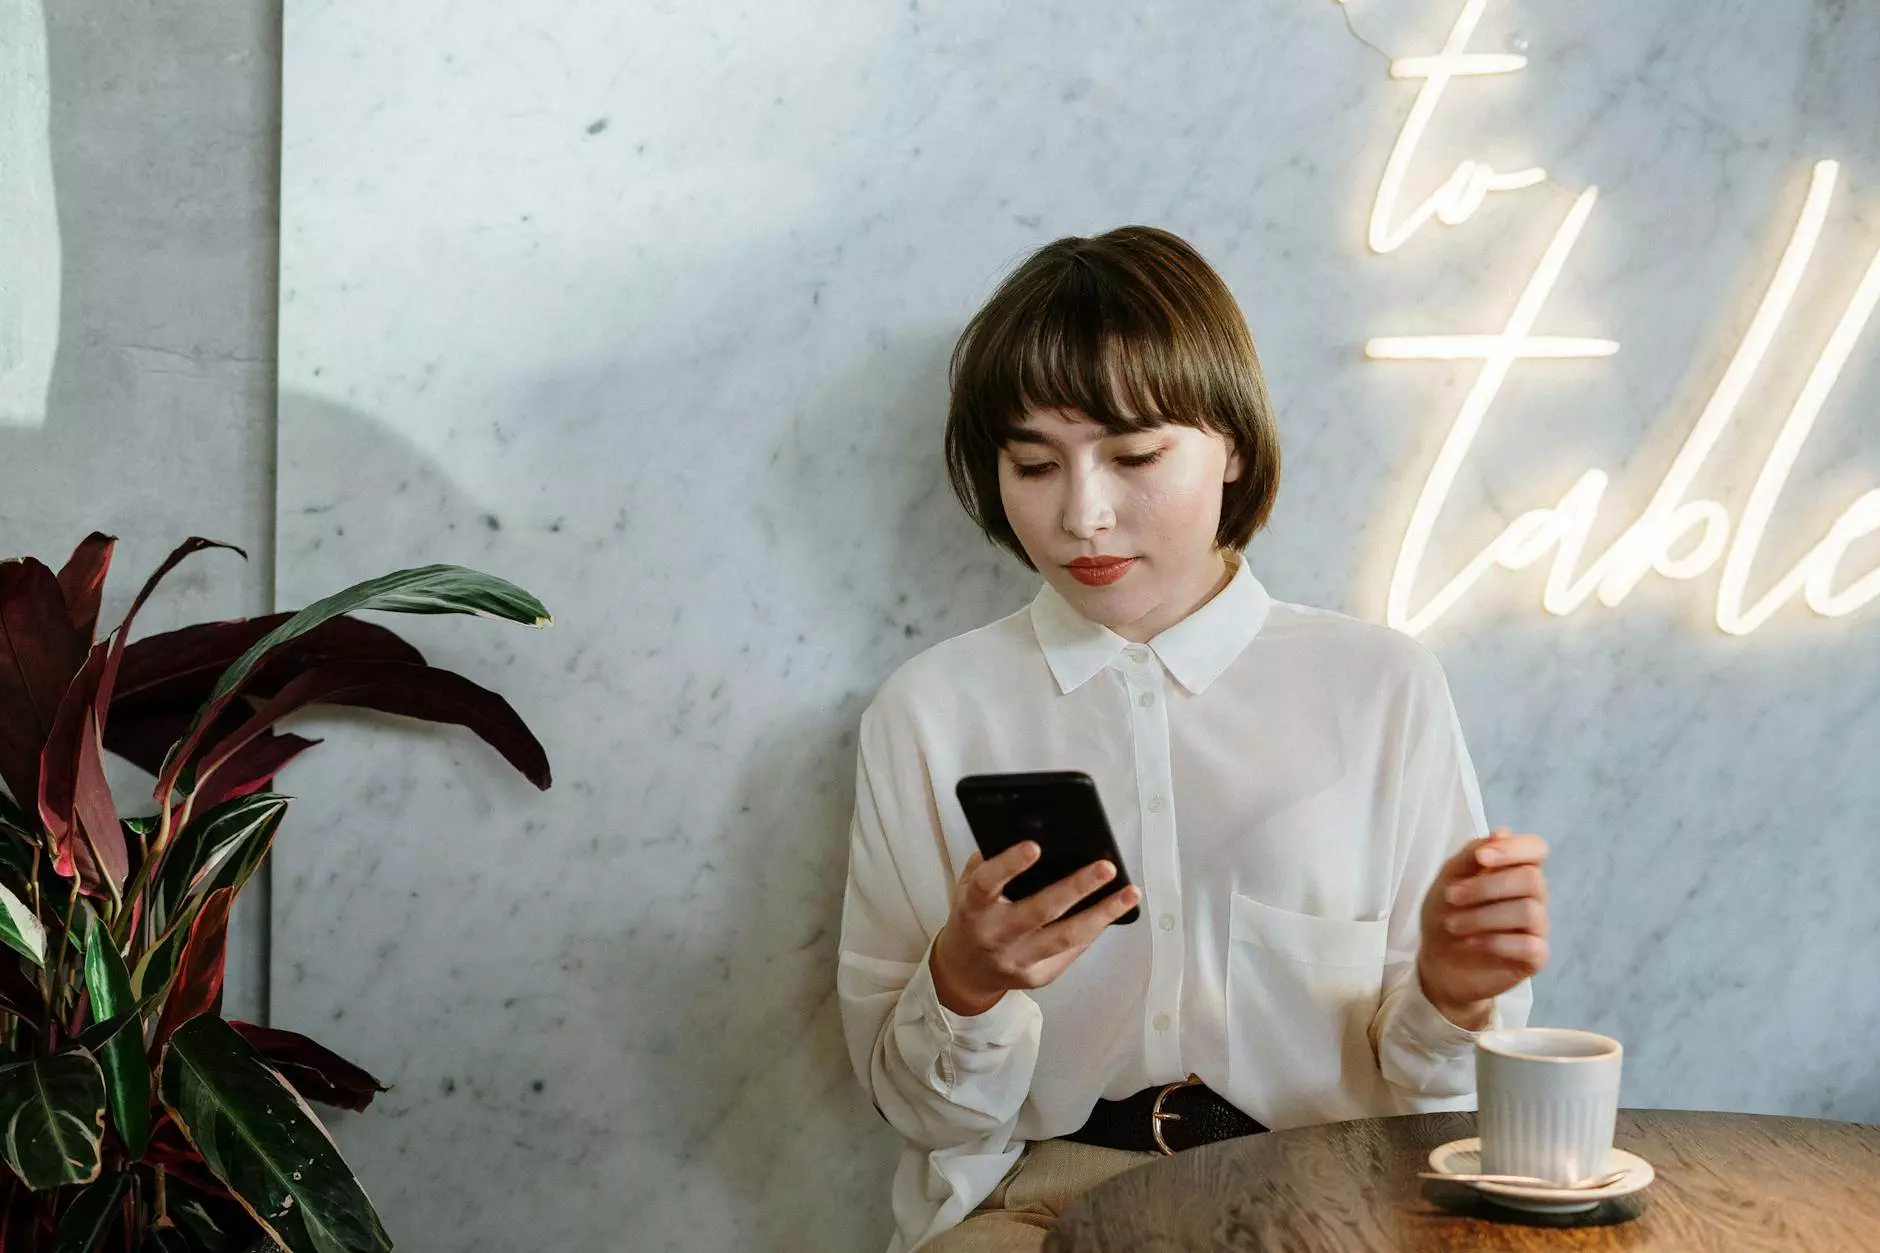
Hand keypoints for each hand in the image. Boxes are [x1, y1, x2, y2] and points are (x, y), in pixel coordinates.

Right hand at [929, 842, 1142, 1016]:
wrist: (966, 971)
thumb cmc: (973, 916)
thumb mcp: (968, 886)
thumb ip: (992, 863)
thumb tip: (1038, 833)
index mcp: (973, 907)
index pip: (988, 884)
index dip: (1009, 865)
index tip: (1035, 845)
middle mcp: (994, 936)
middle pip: (1039, 912)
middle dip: (1076, 888)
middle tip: (1106, 867)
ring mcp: (1017, 960)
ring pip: (1066, 937)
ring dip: (1102, 914)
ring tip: (1130, 893)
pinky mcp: (1038, 976)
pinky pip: (1071, 950)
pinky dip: (1094, 928)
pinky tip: (1114, 910)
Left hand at [1417, 826, 1549, 1028]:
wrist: (1437, 961)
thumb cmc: (1447, 913)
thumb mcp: (1449, 879)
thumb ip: (1472, 856)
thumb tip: (1503, 831)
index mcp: (1515, 870)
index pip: (1536, 849)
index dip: (1514, 849)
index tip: (1481, 858)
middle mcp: (1533, 896)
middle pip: (1531, 879)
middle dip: (1485, 886)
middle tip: (1451, 897)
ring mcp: (1537, 928)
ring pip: (1529, 911)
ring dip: (1483, 916)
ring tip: (1453, 925)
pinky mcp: (1535, 958)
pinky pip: (1530, 945)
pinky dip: (1496, 942)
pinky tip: (1472, 942)